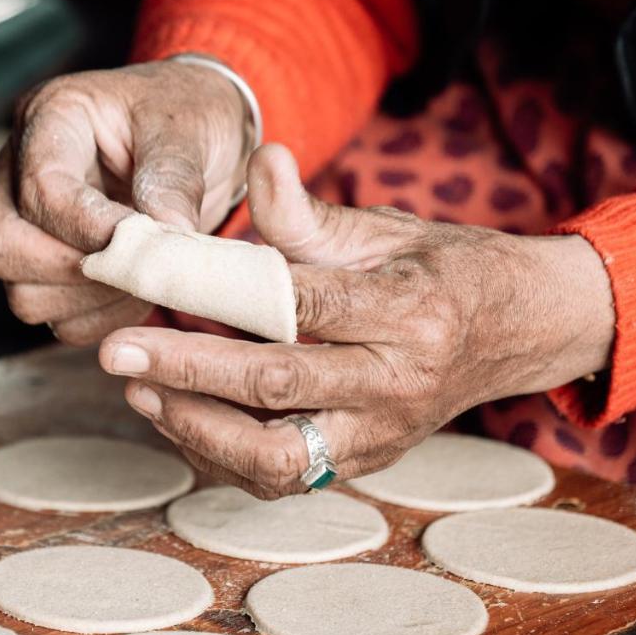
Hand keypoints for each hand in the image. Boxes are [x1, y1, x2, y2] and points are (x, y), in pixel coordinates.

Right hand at [0, 59, 250, 344]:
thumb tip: (167, 234)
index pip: (39, 187)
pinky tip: (136, 289)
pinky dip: (99, 317)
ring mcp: (25, 222)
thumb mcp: (189, 128)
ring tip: (144, 273)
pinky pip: (55, 317)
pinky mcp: (46, 266)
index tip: (142, 240)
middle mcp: (20, 170)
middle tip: (136, 261)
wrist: (199, 135)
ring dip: (89, 298)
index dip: (88, 227)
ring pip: (21, 291)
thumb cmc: (186, 116)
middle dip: (72, 267)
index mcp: (52, 117)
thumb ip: (174, 178)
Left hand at [98, 145, 614, 497]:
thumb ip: (308, 214)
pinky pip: (284, 476)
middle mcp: (398, 383)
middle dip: (186, 374)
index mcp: (409, 311)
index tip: (151, 285)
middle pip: (279, 387)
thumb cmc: (442, 269)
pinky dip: (222, 455)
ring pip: (278, 457)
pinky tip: (179, 419)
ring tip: (140, 393)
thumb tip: (259, 158)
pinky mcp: (366, 463)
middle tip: (117, 356)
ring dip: (197, 429)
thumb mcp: (384, 229)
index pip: (301, 306)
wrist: (518, 331)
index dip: (217, 298)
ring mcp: (383, 434)